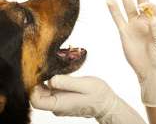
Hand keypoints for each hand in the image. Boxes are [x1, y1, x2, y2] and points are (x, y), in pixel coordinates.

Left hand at [30, 75, 146, 123]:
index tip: (38, 72)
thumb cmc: (98, 95)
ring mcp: (59, 103)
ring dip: (46, 80)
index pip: (35, 100)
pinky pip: (53, 91)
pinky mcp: (63, 99)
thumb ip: (67, 82)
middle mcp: (56, 106)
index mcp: (59, 104)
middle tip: (46, 65)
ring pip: (45, 92)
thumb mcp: (84, 85)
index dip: (33, 86)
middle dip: (39, 80)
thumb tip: (51, 79)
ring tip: (55, 68)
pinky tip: (61, 73)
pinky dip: (53, 82)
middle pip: (38, 95)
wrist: (106, 104)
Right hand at [107, 0, 155, 106]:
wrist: (151, 70)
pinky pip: (118, 19)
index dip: (149, 5)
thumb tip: (153, 18)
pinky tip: (110, 0)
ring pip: (129, 8)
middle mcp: (146, 21)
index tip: (145, 5)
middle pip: (142, 4)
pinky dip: (114, 10)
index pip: (153, 8)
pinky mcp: (124, 32)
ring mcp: (134, 26)